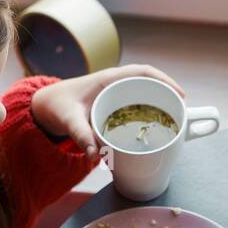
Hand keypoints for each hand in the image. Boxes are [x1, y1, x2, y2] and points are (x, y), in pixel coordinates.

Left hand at [30, 64, 184, 158]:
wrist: (45, 106)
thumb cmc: (57, 105)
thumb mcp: (68, 119)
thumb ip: (81, 135)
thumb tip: (95, 154)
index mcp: (108, 79)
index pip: (144, 72)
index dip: (165, 81)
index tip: (180, 95)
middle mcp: (115, 85)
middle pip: (150, 86)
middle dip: (167, 98)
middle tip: (181, 116)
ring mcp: (115, 96)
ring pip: (144, 98)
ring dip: (159, 109)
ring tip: (172, 125)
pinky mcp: (113, 108)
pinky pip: (136, 108)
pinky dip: (147, 118)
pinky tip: (152, 133)